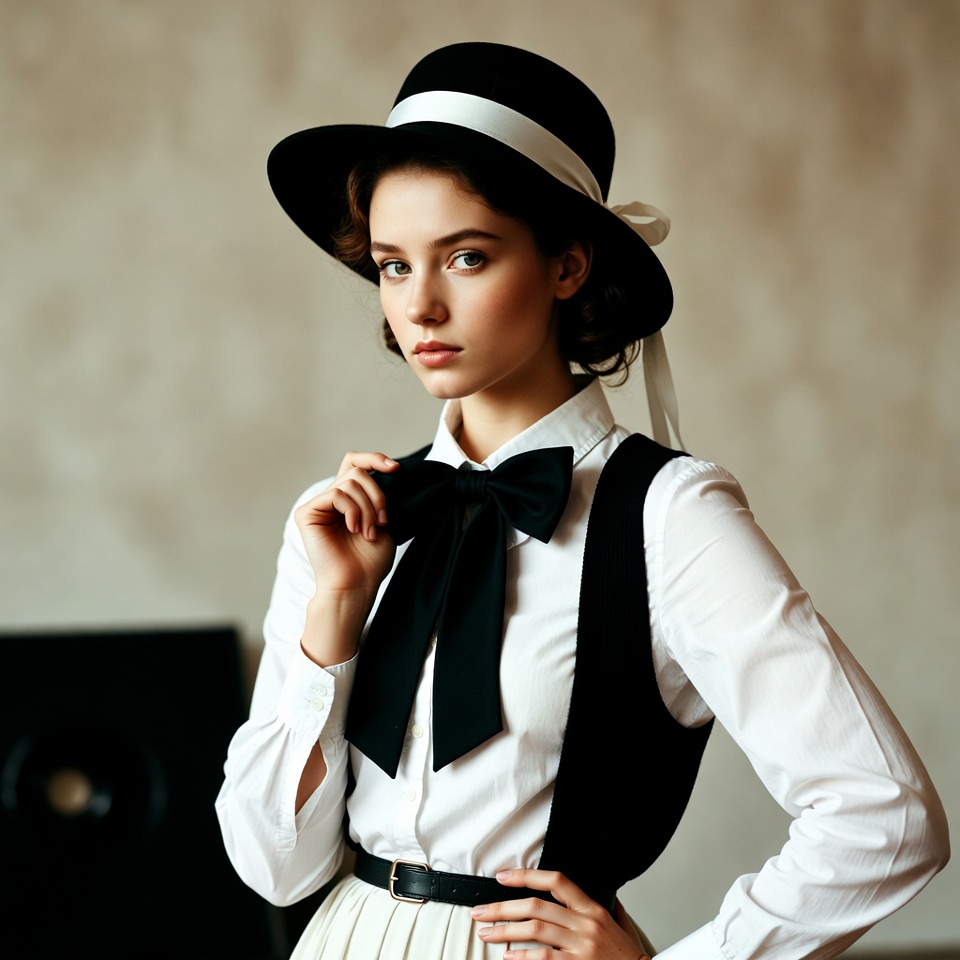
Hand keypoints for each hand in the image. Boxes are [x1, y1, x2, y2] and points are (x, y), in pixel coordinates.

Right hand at [295, 452, 399, 664]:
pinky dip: (353, 511)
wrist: (357, 585)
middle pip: (357, 471)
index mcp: (348, 500)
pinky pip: (336, 494)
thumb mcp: (382, 520)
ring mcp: (317, 506)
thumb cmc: (370, 560)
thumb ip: (378, 495)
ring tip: (370, 532)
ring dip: (368, 507)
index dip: (374, 459)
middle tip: (383, 520)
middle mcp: (331, 500)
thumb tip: (387, 468)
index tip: (395, 468)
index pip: (355, 464)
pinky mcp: (306, 513)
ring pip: (350, 482)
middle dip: (377, 494)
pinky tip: (355, 529)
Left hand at [472, 869, 648, 959]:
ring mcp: (581, 947)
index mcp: (593, 909)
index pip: (556, 881)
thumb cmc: (629, 957)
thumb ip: (605, 906)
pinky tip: (508, 957)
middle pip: (535, 906)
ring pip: (534, 931)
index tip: (503, 877)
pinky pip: (543, 959)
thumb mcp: (620, 924)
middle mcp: (586, 924)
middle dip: (502, 907)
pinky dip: (521, 957)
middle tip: (481, 911)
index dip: (526, 875)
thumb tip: (601, 889)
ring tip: (487, 934)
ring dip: (504, 931)